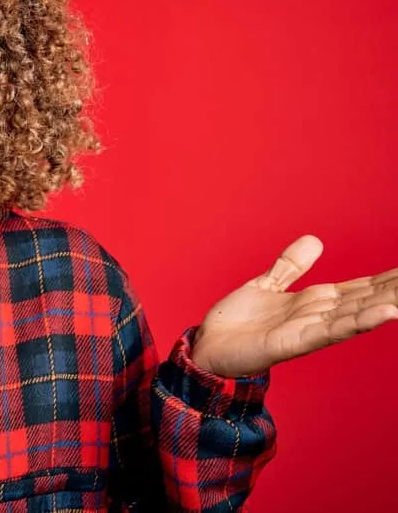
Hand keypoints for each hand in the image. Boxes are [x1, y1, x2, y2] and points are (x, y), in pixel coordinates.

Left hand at [191, 234, 397, 377]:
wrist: (208, 346)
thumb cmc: (237, 322)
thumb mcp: (267, 285)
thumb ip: (291, 266)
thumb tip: (315, 241)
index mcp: (313, 301)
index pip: (360, 288)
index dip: (387, 279)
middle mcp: (317, 315)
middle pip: (365, 299)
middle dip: (393, 290)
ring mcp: (308, 330)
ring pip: (356, 314)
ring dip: (386, 304)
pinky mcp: (293, 342)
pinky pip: (331, 331)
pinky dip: (358, 322)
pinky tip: (387, 313)